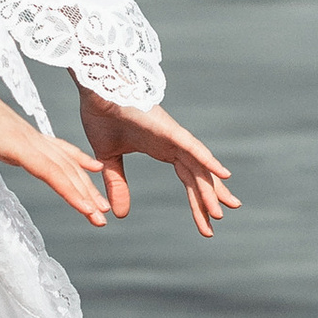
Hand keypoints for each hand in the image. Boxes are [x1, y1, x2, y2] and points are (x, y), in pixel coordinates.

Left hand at [0, 28, 110, 240]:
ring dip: (84, 181)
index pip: (49, 171)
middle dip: (85, 194)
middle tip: (102, 220)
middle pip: (64, 168)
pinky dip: (77, 158)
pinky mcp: (27, 132)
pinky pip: (59, 147)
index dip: (70, 193)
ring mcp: (30, 133)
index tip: (89, 211)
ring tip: (101, 204)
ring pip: (65, 159)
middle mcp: (28, 138)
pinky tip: (93, 166)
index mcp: (13, 144)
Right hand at [77, 85, 238, 236]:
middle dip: (208, 200)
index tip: (205, 226)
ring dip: (210, 189)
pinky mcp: (168, 129)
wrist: (95, 91)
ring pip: (198, 167)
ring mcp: (173, 137)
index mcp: (163, 151)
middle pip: (197, 178)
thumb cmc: (103, 116)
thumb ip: (117, 184)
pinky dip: (208, 159)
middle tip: (218, 221)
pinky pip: (192, 146)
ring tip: (221, 211)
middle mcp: (174, 145)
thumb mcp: (109, 160)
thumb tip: (121, 214)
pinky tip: (222, 173)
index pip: (187, 181)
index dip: (196, 203)